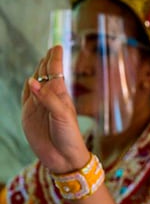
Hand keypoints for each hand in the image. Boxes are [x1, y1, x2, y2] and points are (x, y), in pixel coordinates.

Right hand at [22, 45, 89, 173]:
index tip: (57, 46)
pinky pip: (26, 97)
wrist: (63, 156)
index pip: (57, 72)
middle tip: (51, 50)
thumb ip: (47, 98)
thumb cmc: (69, 135)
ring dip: (38, 72)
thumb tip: (32, 80)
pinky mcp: (29, 115)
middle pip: (46, 75)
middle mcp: (50, 98)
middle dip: (48, 62)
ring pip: (36, 84)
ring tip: (42, 61)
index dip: (55, 59)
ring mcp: (38, 105)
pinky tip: (30, 80)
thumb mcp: (62, 115)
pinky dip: (27, 87)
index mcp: (61, 95)